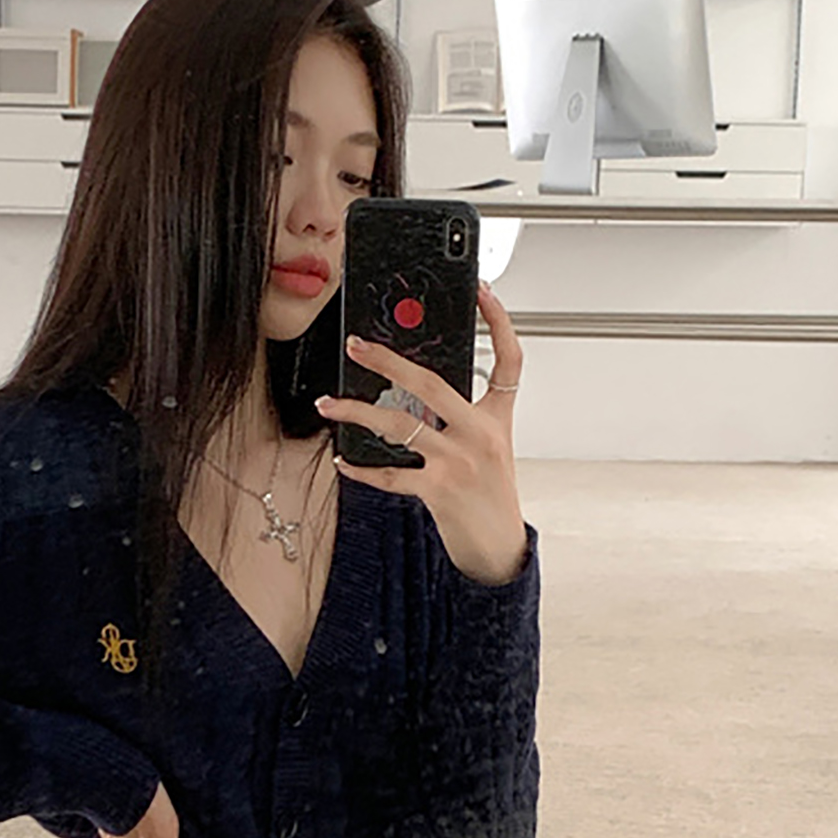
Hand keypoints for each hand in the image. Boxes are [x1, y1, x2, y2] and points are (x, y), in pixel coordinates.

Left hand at [314, 281, 527, 585]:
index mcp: (497, 418)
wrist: (500, 546)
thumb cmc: (491, 494)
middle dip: (387, 360)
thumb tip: (415, 390)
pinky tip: (342, 460)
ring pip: (398, 425)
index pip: (509, 360)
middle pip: (430, 383)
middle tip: (357, 345)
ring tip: (328, 402)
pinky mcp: (438, 491)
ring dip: (356, 412)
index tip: (482, 290)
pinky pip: (389, 474)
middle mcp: (480, 435)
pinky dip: (361, 468)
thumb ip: (461, 416)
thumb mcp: (491, 447)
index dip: (500, 321)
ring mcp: (458, 462)